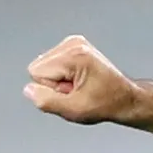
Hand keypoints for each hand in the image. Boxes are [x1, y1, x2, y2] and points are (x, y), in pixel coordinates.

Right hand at [24, 35, 142, 125]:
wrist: (124, 97)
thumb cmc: (104, 104)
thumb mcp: (74, 110)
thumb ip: (47, 101)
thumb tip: (28, 90)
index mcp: (75, 55)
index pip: (36, 72)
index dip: (50, 89)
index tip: (71, 93)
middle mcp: (74, 43)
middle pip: (38, 67)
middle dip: (53, 83)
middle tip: (76, 90)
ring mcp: (74, 42)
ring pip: (44, 65)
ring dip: (58, 80)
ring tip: (79, 86)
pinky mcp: (74, 45)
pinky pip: (52, 63)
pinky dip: (63, 74)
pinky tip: (79, 80)